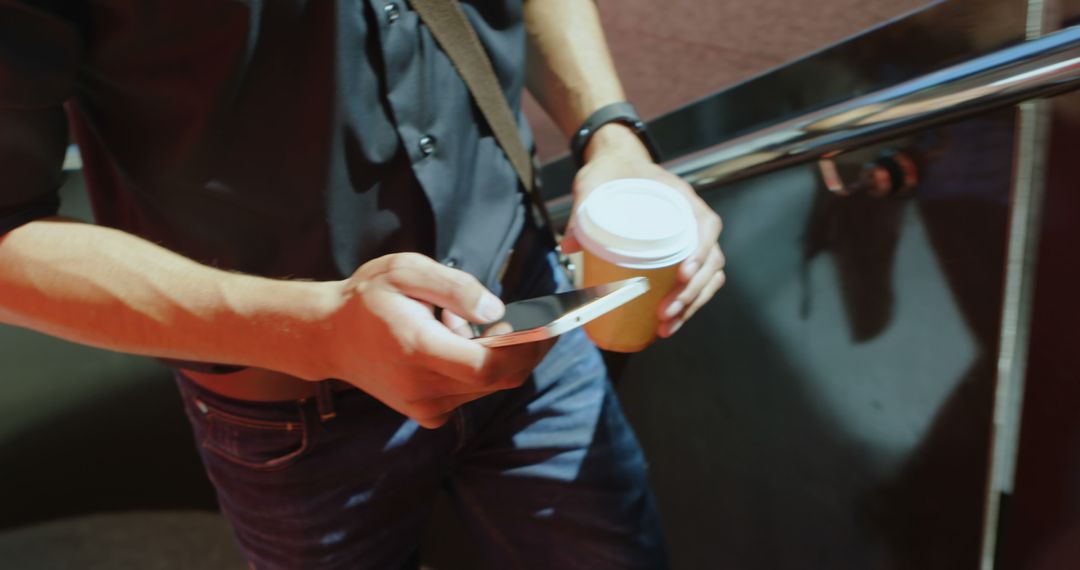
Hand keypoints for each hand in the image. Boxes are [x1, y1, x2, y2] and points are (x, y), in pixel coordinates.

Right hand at [304, 253, 554, 428]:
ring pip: (487, 386)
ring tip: (458, 322)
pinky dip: (475, 370)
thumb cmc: (367, 297)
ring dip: (492, 355)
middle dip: (523, 350)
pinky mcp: (426, 413)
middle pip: (498, 379)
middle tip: (526, 318)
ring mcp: (424, 406)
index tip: (550, 327)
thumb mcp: (406, 270)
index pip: (489, 366)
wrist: (328, 335)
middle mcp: (422, 387)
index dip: (528, 350)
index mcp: (418, 350)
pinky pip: (470, 393)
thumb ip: (456, 288)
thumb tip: (498, 312)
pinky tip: (452, 343)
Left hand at [560, 124, 725, 338]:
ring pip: (707, 279)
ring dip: (691, 306)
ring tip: (666, 327)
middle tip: (665, 313)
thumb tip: (569, 244)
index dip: (700, 253)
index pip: (706, 227)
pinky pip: (695, 284)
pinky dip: (686, 305)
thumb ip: (582, 207)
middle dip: (691, 293)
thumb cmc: (612, 172)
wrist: (617, 165)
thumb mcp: (594, 182)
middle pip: (711, 262)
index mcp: (682, 199)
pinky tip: (667, 324)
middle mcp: (694, 221)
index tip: (683, 273)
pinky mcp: (681, 256)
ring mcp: (691, 241)